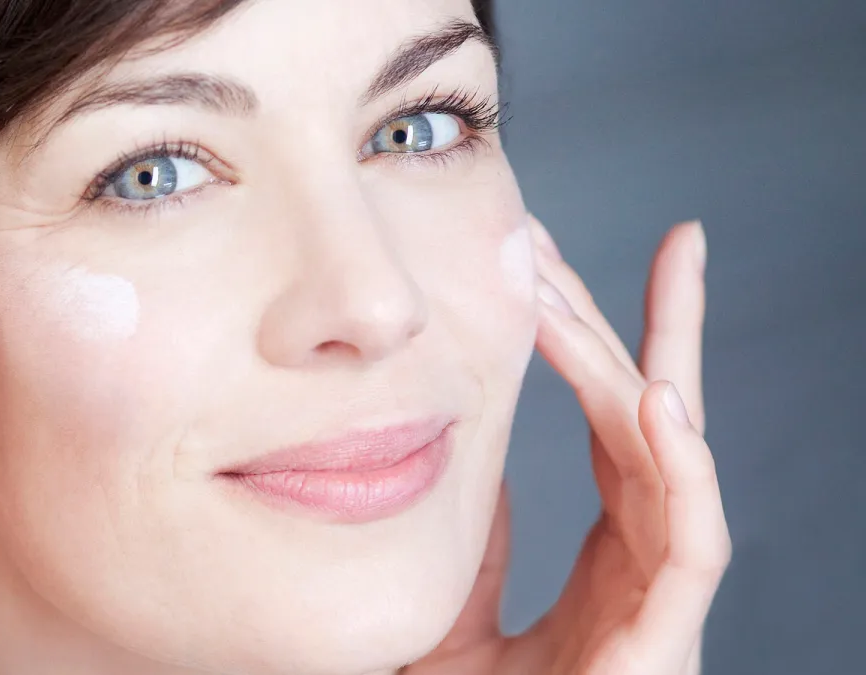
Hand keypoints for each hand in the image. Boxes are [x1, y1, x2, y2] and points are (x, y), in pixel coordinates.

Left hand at [407, 216, 728, 674]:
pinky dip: (683, 471)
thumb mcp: (457, 614)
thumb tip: (463, 468)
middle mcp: (646, 558)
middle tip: (676, 238)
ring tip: (672, 270)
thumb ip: (476, 546)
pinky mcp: (662, 639)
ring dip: (665, 361)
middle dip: (662, 325)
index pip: (620, 424)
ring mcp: (660, 595)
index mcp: (610, 547)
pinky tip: (659, 397)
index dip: (610, 343)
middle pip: (661, 421)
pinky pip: (689, 544)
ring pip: (675, 458)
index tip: (582, 268)